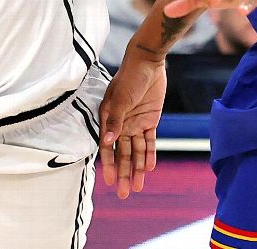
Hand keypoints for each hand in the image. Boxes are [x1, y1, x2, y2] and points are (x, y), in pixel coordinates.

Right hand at [98, 56, 166, 198]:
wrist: (148, 62)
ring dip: (136, 168)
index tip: (108, 182)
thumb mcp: (120, 99)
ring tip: (138, 187)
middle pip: (122, 154)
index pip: (108, 147)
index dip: (108, 165)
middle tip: (123, 194)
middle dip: (123, 173)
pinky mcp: (150, 121)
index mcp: (108, 119)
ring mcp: (135, 123)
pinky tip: (149, 168)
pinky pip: (149, 142)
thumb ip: (114, 121)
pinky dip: (149, 154)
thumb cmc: (129, 78)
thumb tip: (107, 142)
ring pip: (136, 151)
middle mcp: (121, 124)